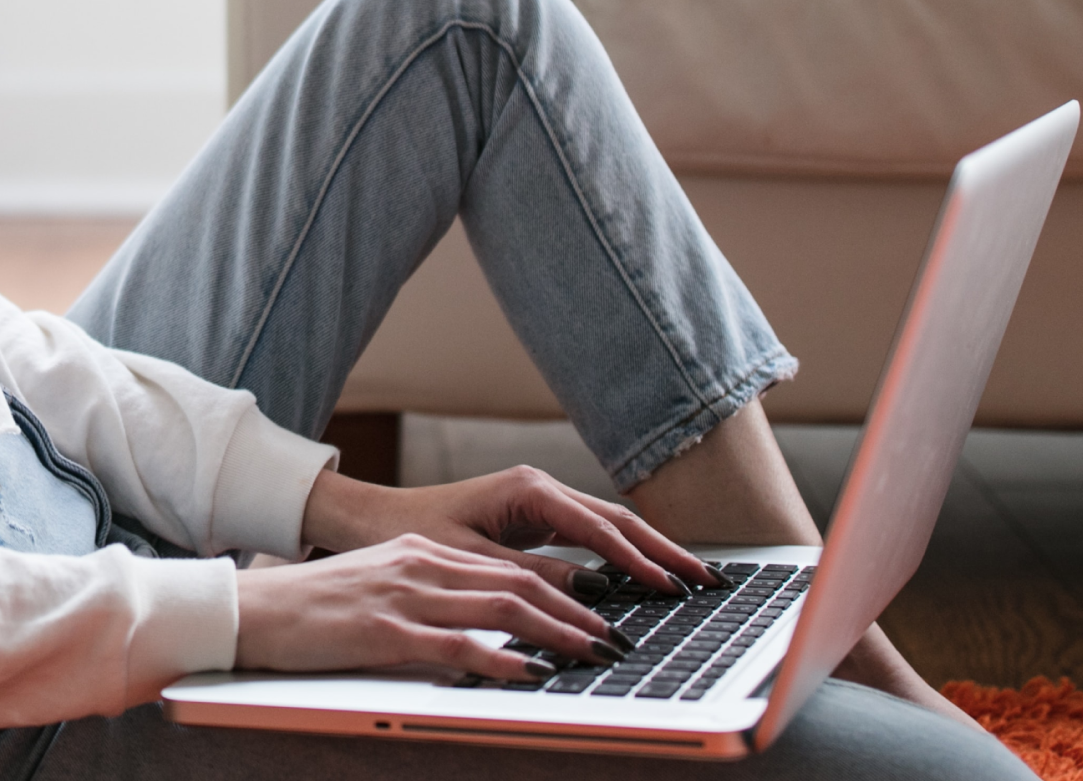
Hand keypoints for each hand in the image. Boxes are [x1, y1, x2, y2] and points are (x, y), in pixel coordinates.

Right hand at [232, 534, 625, 680]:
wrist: (250, 610)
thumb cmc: (311, 609)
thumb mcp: (379, 589)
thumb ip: (429, 599)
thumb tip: (481, 626)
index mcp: (422, 552)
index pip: (509, 568)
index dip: (562, 590)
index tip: (599, 614)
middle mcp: (421, 564)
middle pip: (518, 584)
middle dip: (576, 612)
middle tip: (616, 638)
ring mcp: (404, 596)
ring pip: (500, 608)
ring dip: (556, 633)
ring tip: (594, 654)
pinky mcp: (384, 631)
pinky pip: (457, 644)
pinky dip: (502, 658)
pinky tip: (532, 672)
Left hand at [298, 467, 722, 601]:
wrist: (376, 519)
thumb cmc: (413, 534)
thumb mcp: (472, 561)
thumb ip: (532, 576)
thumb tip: (592, 594)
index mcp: (528, 490)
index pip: (599, 529)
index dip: (638, 561)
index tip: (670, 587)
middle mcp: (541, 488)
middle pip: (617, 520)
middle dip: (663, 550)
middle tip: (706, 579)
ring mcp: (541, 500)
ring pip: (609, 526)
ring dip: (649, 551)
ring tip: (691, 578)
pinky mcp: (537, 516)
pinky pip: (591, 535)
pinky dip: (622, 554)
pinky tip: (646, 575)